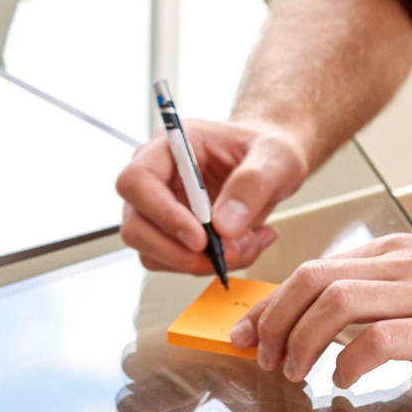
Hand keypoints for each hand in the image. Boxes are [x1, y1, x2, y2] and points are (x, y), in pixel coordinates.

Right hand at [116, 118, 306, 276]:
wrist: (272, 164)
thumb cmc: (269, 148)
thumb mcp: (277, 157)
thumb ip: (252, 184)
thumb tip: (223, 227)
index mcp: (171, 145)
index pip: (138, 180)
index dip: (161, 213)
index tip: (200, 238)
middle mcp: (156, 176)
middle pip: (135, 225)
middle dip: (181, 251)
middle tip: (229, 252)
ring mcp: (158, 208)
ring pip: (153, 253)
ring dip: (201, 262)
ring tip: (248, 243)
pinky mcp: (171, 234)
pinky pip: (175, 262)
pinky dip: (210, 266)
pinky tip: (244, 246)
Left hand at [235, 235, 411, 391]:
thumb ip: (378, 291)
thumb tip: (323, 315)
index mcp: (394, 252)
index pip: (313, 268)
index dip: (271, 303)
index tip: (248, 331)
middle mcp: (403, 266)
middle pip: (313, 279)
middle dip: (275, 321)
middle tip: (262, 356)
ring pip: (337, 303)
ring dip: (302, 341)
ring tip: (294, 373)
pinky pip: (380, 339)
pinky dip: (350, 361)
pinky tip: (343, 380)